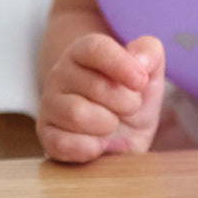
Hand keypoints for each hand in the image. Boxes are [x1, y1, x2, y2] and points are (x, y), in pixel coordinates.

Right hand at [36, 34, 165, 162]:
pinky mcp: (47, 135)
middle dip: (125, 102)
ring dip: (108, 124)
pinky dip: (91, 148)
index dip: (121, 65)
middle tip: (130, 107)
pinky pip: (63, 144)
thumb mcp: (150, 72)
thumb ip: (150, 53)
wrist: (123, 132)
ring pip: (77, 114)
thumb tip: (140, 61)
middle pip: (95, 87)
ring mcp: (50, 105)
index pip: (95, 49)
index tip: (141, 81)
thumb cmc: (132, 96)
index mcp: (83, 52)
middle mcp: (60, 74)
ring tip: (113, 124)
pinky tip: (102, 144)